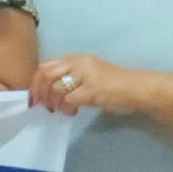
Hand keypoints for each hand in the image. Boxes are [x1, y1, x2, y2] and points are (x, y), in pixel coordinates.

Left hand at [32, 54, 146, 116]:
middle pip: (45, 76)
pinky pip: (69, 100)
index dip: (35, 83)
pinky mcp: (92, 90)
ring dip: (54, 104)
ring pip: (55, 89)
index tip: (34, 97)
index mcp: (76, 59)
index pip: (45, 66)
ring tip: (62, 110)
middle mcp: (79, 63)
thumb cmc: (114, 83)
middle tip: (43, 106)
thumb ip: (70, 77)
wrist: (138, 88)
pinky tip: (74, 112)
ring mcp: (86, 76)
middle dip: (39, 93)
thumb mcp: (89, 73)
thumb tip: (48, 91)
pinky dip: (67, 109)